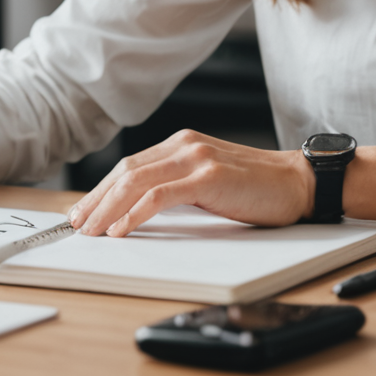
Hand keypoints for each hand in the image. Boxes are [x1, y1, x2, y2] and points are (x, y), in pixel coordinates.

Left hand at [66, 130, 313, 236]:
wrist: (299, 184)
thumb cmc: (258, 189)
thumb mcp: (209, 183)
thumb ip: (178, 187)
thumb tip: (139, 211)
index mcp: (182, 144)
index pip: (129, 167)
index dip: (101, 190)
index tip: (83, 212)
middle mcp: (184, 145)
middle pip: (125, 172)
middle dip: (95, 200)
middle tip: (76, 225)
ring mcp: (196, 159)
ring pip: (135, 182)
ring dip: (106, 208)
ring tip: (91, 231)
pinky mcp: (209, 177)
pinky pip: (160, 196)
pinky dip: (134, 213)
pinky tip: (121, 229)